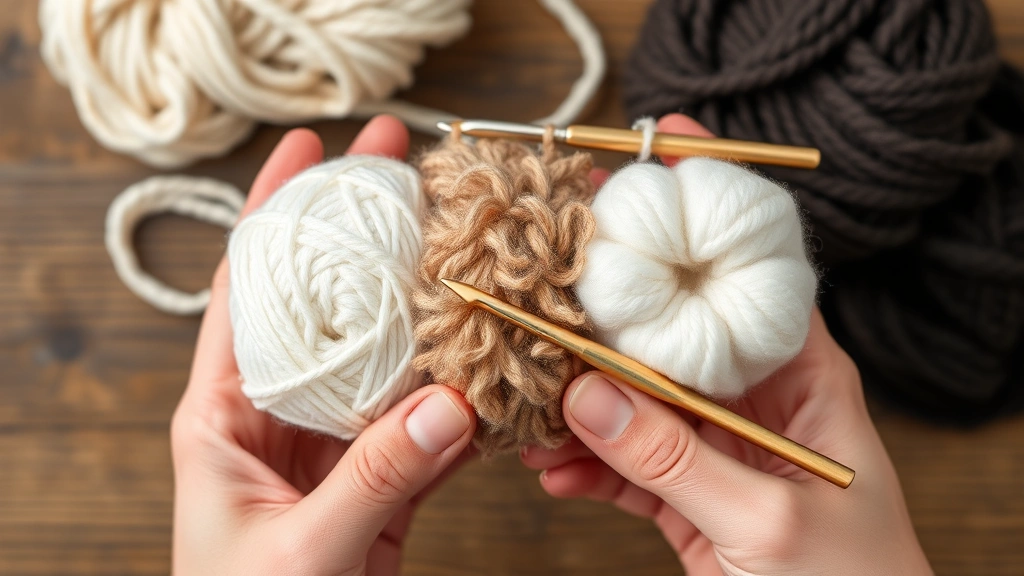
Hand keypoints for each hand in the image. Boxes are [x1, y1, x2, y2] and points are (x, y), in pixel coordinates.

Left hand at [171, 117, 476, 575]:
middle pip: (328, 305)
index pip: (245, 292)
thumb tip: (450, 404)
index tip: (311, 149)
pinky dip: (467, 398)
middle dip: (367, 234)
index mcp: (224, 416)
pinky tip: (501, 360)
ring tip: (473, 246)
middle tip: (411, 167)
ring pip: (387, 358)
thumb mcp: (299, 552)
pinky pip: (428, 425)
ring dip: (430, 308)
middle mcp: (279, 416)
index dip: (272, 213)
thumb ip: (374, 480)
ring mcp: (335, 445)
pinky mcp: (382, 481)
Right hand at [521, 115, 932, 574]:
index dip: (708, 207)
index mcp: (804, 378)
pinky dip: (584, 465)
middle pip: (669, 328)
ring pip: (632, 397)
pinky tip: (551, 469)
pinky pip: (623, 463)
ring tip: (526, 404)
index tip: (655, 150)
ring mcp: (714, 445)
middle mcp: (754, 398)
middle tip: (540, 276)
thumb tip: (585, 393)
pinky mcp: (684, 495)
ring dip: (577, 399)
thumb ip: (676, 458)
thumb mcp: (769, 519)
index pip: (752, 270)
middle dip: (605, 307)